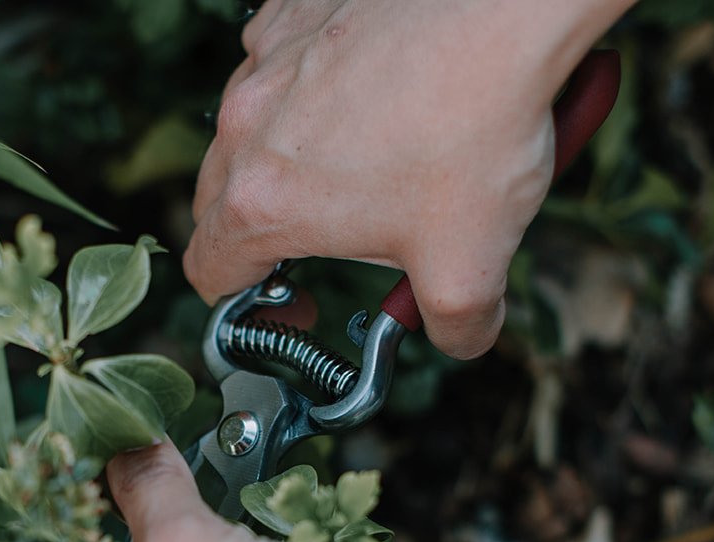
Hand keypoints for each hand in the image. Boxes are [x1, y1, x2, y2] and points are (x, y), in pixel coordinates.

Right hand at [185, 0, 628, 357]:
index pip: (208, 271)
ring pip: (251, 131)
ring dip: (290, 160)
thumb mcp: (472, 265)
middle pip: (219, 202)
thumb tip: (462, 336)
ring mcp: (265, 60)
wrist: (505, 8)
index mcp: (263, 203)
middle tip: (333, 243)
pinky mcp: (293, 10)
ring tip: (371, 164)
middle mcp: (245, 128)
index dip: (243, 304)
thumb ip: (457, 327)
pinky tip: (378, 95)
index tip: (295, 303)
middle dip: (266, 234)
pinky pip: (280, 65)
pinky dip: (311, 90)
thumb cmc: (475, 129)